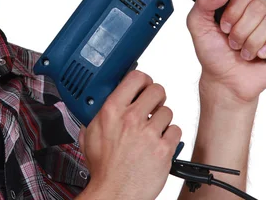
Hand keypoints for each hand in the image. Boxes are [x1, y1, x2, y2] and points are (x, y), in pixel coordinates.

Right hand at [78, 70, 180, 199]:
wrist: (115, 193)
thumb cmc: (104, 169)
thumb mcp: (90, 136)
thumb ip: (97, 116)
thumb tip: (99, 104)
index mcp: (112, 111)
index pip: (136, 77)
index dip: (143, 79)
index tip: (143, 85)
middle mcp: (131, 119)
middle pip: (157, 90)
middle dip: (156, 97)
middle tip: (152, 106)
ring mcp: (149, 134)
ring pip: (168, 111)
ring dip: (162, 120)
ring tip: (153, 130)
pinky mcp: (163, 149)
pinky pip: (176, 130)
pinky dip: (170, 136)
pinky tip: (160, 142)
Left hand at [186, 0, 265, 103]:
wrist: (225, 80)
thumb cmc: (213, 52)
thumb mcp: (197, 25)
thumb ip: (203, 3)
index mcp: (242, 2)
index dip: (235, 10)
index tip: (224, 28)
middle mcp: (262, 9)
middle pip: (260, 6)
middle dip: (241, 31)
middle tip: (233, 44)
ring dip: (253, 42)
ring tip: (245, 53)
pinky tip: (261, 54)